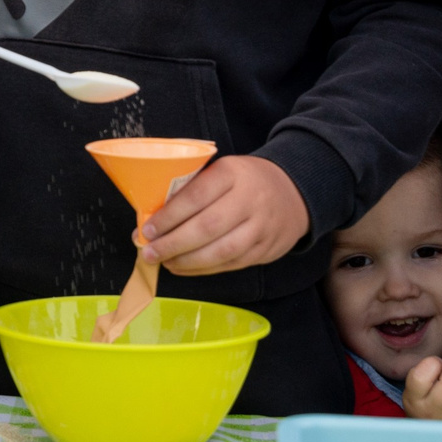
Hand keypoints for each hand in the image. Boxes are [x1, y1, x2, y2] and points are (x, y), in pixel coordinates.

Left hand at [136, 156, 308, 274]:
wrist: (293, 193)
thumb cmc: (244, 181)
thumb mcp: (222, 171)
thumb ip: (191, 190)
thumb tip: (150, 219)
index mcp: (232, 173)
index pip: (196, 195)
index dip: (170, 215)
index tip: (148, 229)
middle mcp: (250, 200)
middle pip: (207, 227)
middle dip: (173, 243)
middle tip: (150, 252)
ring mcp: (261, 227)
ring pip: (221, 250)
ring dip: (187, 261)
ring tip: (164, 262)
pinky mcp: (265, 250)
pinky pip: (231, 264)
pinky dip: (203, 270)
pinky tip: (184, 268)